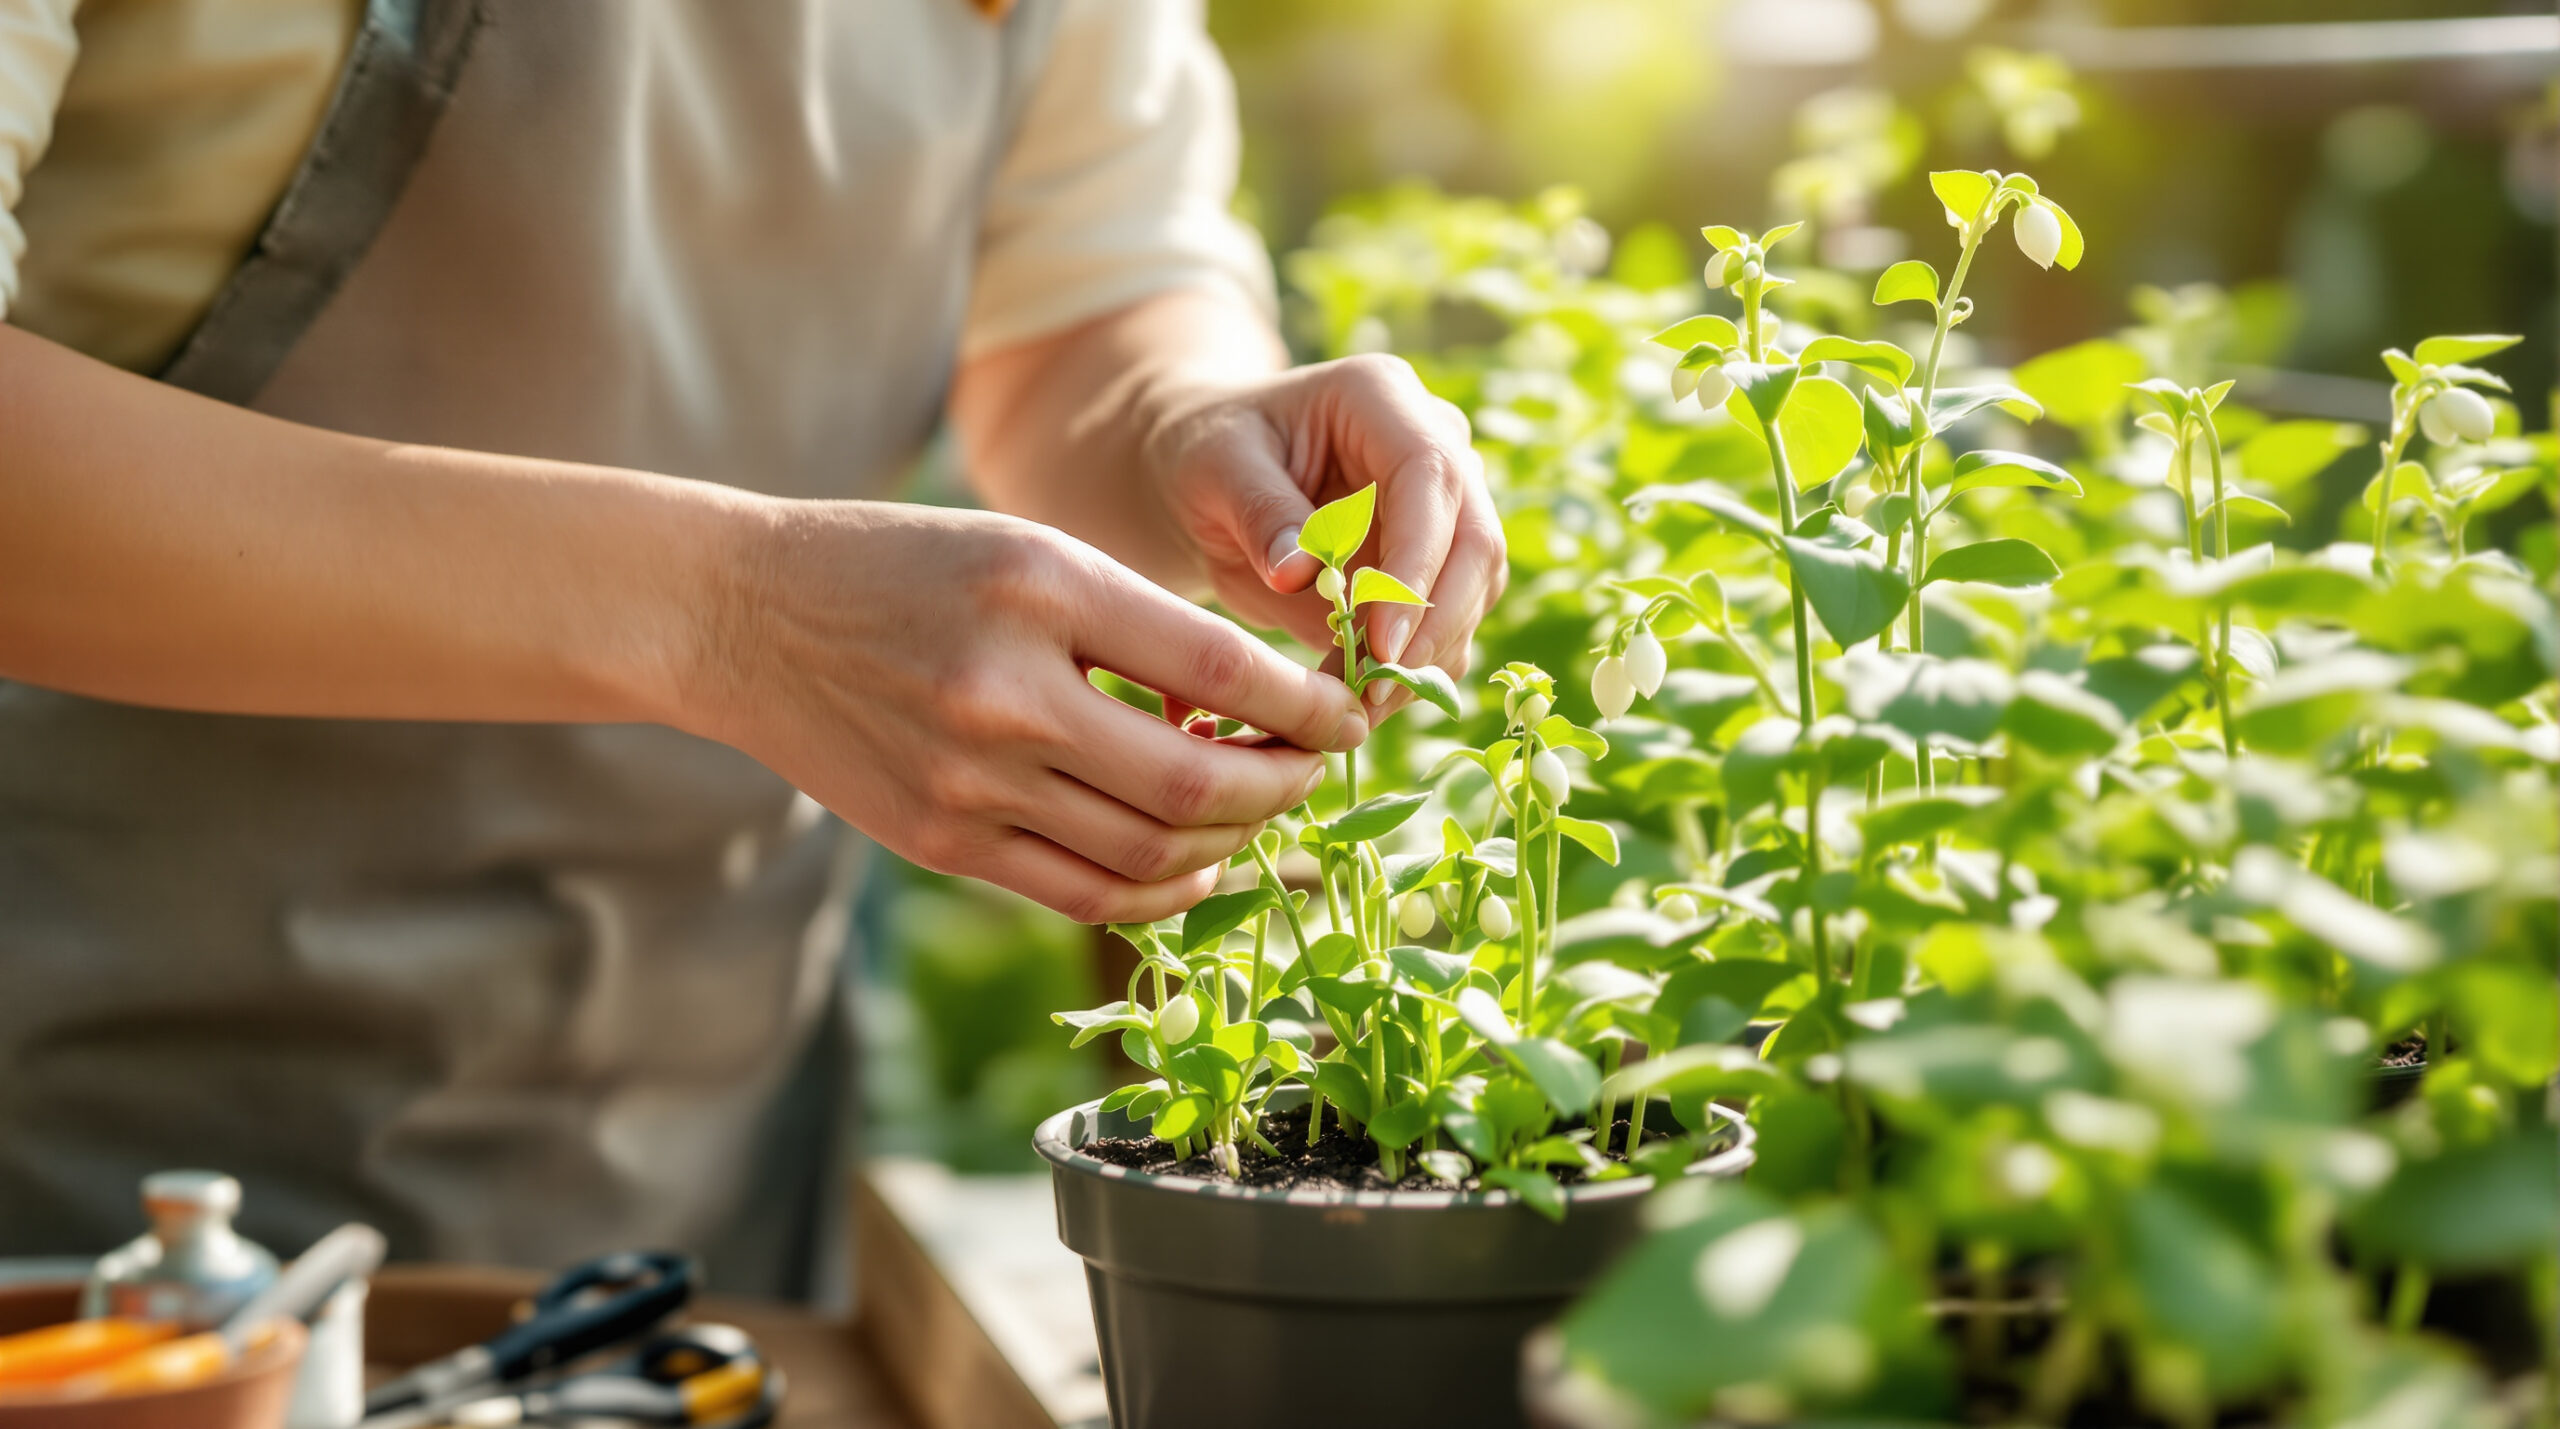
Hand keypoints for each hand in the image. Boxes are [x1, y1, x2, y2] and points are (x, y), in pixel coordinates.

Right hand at [692, 502, 1365, 922]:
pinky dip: (1162, 890)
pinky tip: (1198, 861)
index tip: (1348, 713)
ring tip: (1266, 808)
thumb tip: (1262, 702)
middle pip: (1195, 778)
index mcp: (1040, 588)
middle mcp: (1006, 692)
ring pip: (1152, 848)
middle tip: (1319, 767)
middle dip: (1285, 784)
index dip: (1303, 705)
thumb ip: (1133, 620)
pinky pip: (1086, 892)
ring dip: (1234, 840)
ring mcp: (969, 781)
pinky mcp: (942, 841)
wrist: (742, 617)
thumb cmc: (903, 567)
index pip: (1215, 664)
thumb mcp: (1024, 549)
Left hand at [1139, 354, 1505, 713]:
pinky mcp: (1434, 568)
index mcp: (1384, 399)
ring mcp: (1444, 511)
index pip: (1432, 478)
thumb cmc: (1207, 451)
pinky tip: (1357, 702)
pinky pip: (1446, 629)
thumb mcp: (1215, 466)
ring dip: (1424, 659)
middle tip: (1374, 692)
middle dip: (1433, 625)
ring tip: (1354, 706)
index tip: (1381, 641)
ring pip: (1473, 594)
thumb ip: (1261, 513)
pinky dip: (1410, 673)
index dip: (1416, 564)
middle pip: (1476, 542)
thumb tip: (1302, 576)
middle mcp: (1435, 448)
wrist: (1211, 479)